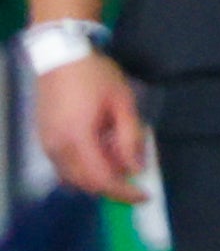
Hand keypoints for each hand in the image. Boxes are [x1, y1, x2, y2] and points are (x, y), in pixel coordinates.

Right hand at [34, 49, 147, 204]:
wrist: (60, 56)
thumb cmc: (95, 76)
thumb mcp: (123, 103)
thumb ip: (130, 138)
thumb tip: (136, 169)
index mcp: (78, 139)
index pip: (101, 179)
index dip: (124, 192)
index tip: (144, 195)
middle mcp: (57, 148)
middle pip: (85, 184)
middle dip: (112, 186)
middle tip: (135, 174)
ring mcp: (47, 145)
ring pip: (73, 178)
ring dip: (98, 177)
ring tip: (118, 155)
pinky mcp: (44, 139)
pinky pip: (64, 167)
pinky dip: (85, 168)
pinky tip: (101, 150)